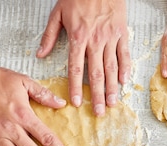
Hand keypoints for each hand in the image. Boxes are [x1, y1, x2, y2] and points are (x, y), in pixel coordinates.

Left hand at [37, 0, 130, 115]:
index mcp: (78, 37)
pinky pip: (124, 54)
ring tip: (113, 103)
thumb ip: (49, 35)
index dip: (76, 87)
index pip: (76, 68)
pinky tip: (125, 82)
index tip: (77, 103)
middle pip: (96, 73)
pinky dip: (125, 69)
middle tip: (99, 112)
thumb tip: (40, 55)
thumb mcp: (58, 13)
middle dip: (98, 95)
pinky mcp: (122, 32)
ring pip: (112, 67)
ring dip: (113, 87)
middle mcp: (95, 40)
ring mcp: (110, 37)